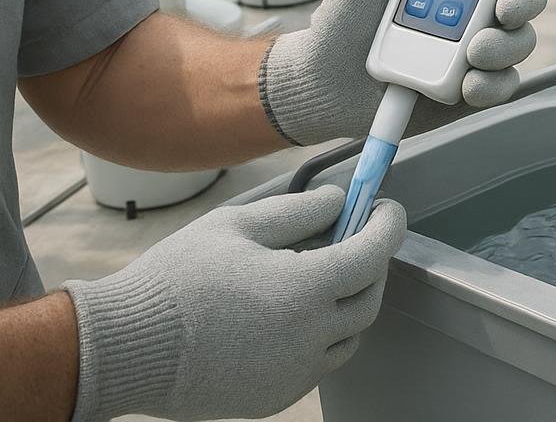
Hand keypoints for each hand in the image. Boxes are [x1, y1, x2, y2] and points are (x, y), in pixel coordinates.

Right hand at [63, 187, 404, 421]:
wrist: (125, 348)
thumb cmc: (176, 281)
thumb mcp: (237, 226)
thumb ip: (297, 212)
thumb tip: (338, 201)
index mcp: (305, 289)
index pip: (373, 254)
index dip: (387, 226)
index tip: (388, 209)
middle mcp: (310, 337)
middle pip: (369, 298)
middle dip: (373, 264)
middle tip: (358, 239)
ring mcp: (296, 372)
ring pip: (349, 335)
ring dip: (349, 304)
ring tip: (322, 276)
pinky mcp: (277, 396)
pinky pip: (319, 363)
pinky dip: (321, 336)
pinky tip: (293, 315)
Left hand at [259, 0, 555, 144]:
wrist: (322, 85)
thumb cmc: (344, 24)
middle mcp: (477, 8)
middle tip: (504, 6)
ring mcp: (479, 48)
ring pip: (521, 40)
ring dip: (505, 45)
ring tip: (472, 53)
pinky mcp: (475, 88)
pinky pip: (504, 84)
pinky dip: (491, 84)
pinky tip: (467, 84)